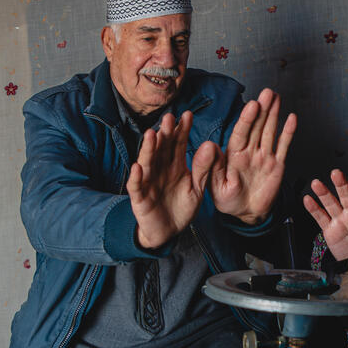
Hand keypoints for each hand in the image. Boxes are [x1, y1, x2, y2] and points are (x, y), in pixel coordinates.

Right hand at [127, 111, 218, 248]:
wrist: (169, 232)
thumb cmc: (181, 208)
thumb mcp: (197, 189)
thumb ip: (203, 169)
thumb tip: (211, 144)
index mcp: (175, 166)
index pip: (178, 144)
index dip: (182, 130)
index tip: (188, 115)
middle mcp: (160, 170)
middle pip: (161, 149)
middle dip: (165, 134)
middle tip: (169, 118)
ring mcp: (148, 182)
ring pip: (147, 163)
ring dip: (148, 149)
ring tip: (151, 135)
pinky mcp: (140, 198)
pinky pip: (136, 186)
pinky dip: (136, 177)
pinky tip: (138, 167)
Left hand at [210, 88, 295, 224]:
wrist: (245, 214)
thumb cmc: (228, 201)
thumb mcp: (216, 187)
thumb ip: (213, 167)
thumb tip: (209, 146)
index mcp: (233, 155)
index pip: (241, 133)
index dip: (247, 119)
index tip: (252, 105)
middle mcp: (250, 152)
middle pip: (257, 127)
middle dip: (262, 109)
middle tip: (267, 92)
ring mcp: (264, 157)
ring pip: (269, 131)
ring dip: (273, 114)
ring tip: (276, 97)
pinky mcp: (277, 165)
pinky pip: (283, 147)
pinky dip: (288, 133)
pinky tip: (291, 118)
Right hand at [303, 169, 347, 272]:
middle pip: (346, 195)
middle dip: (340, 184)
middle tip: (336, 174)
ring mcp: (340, 219)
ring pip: (331, 203)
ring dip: (323, 193)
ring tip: (316, 184)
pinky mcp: (330, 229)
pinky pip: (320, 217)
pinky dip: (313, 209)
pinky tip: (308, 199)